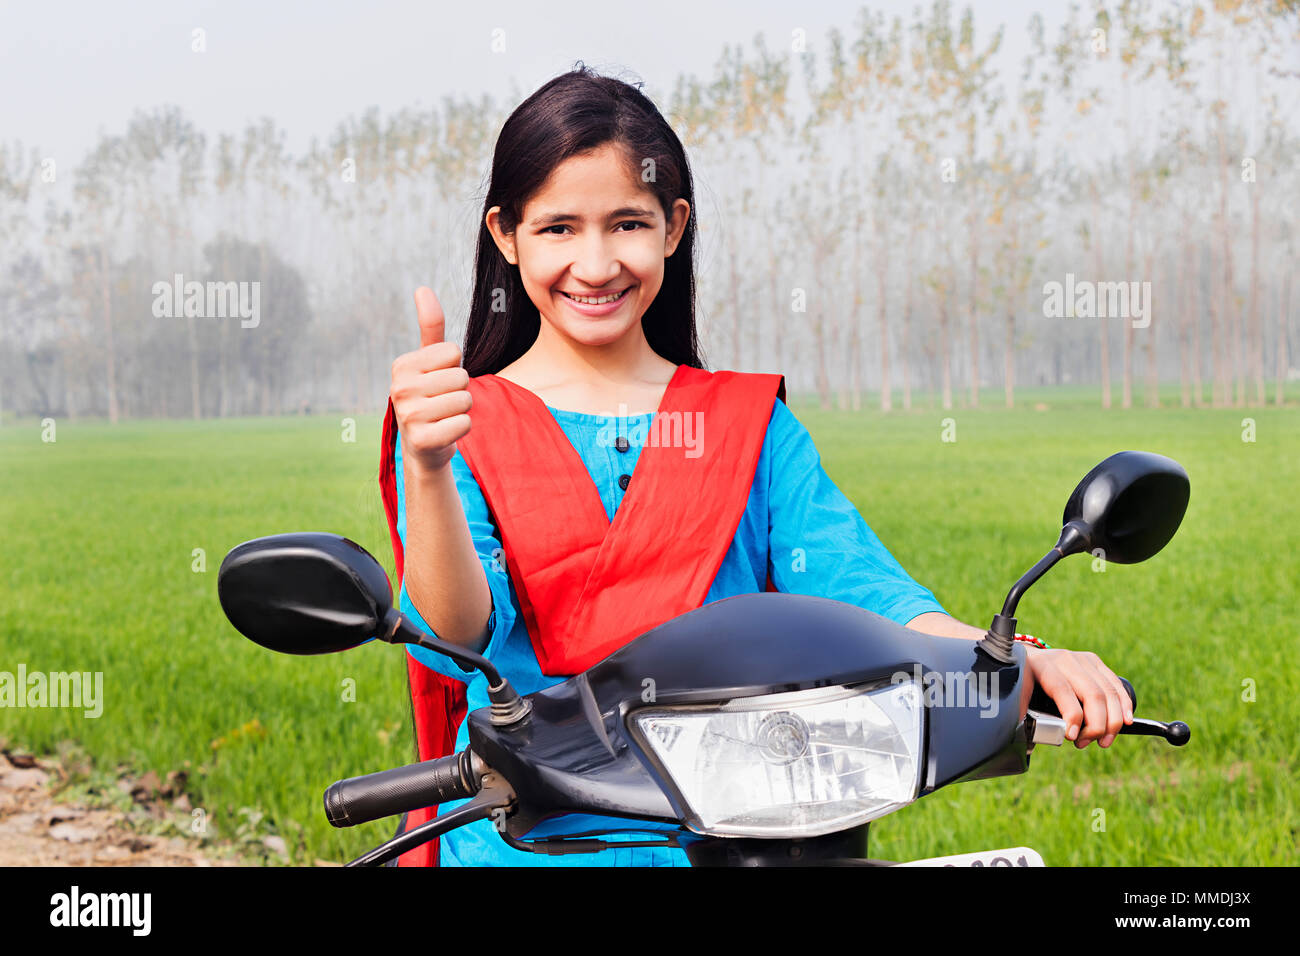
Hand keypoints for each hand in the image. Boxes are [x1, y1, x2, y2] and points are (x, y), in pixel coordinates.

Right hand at [389, 287, 471, 473]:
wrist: (423, 446)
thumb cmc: (431, 396)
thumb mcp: (430, 361)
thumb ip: (431, 326)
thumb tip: (423, 288)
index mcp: (402, 365)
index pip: (454, 351)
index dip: (454, 367)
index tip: (439, 381)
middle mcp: (399, 388)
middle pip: (461, 377)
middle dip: (460, 390)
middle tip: (443, 402)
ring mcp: (409, 416)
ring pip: (465, 400)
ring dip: (462, 410)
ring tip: (444, 416)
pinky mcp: (422, 440)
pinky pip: (464, 424)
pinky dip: (462, 429)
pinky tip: (445, 432)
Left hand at [1020, 647, 1133, 748]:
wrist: (1025, 659)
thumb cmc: (1022, 686)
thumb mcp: (1017, 696)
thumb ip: (1022, 715)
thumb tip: (1028, 742)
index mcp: (1040, 665)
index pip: (1062, 690)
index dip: (1072, 716)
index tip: (1072, 737)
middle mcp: (1063, 659)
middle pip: (1091, 693)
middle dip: (1096, 725)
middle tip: (1087, 743)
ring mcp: (1081, 658)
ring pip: (1107, 691)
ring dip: (1112, 721)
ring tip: (1103, 741)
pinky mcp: (1094, 662)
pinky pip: (1115, 685)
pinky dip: (1124, 705)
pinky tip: (1126, 722)